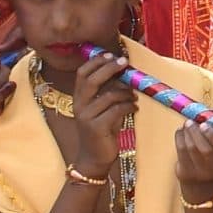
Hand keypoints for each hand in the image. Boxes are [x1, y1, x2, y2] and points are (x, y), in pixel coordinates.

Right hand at [68, 48, 138, 177]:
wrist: (94, 158)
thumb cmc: (101, 131)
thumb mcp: (102, 109)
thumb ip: (107, 93)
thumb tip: (123, 74)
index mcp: (78, 98)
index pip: (82, 74)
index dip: (96, 62)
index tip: (111, 55)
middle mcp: (79, 106)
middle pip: (92, 80)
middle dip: (109, 68)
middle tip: (124, 63)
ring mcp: (86, 117)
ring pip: (109, 95)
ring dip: (126, 93)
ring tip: (134, 97)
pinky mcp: (97, 128)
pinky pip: (117, 110)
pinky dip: (129, 107)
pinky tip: (134, 109)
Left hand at [172, 119, 212, 188]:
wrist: (204, 184)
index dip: (212, 135)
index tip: (205, 123)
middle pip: (204, 149)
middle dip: (196, 133)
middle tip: (191, 121)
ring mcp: (199, 171)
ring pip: (190, 149)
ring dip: (187, 133)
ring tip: (187, 123)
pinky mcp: (185, 172)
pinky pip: (179, 151)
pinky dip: (179, 137)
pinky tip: (182, 132)